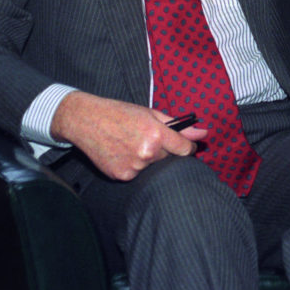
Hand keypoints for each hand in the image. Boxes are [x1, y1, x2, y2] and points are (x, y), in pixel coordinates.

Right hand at [51, 90, 208, 180]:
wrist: (87, 121)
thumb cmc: (120, 113)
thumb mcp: (151, 113)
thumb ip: (178, 126)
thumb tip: (203, 133)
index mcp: (156, 134)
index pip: (185, 150)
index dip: (188, 147)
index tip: (186, 146)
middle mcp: (146, 153)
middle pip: (168, 158)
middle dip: (163, 149)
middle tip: (146, 137)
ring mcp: (133, 167)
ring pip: (152, 166)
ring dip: (147, 158)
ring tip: (130, 143)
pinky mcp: (121, 176)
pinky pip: (137, 173)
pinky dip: (133, 165)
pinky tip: (122, 152)